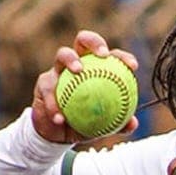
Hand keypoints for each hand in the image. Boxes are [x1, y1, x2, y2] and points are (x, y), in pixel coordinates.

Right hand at [31, 30, 140, 144]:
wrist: (58, 133)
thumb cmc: (83, 124)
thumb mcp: (102, 127)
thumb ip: (117, 124)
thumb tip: (132, 124)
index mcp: (94, 69)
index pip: (109, 57)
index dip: (121, 57)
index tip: (132, 66)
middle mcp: (76, 63)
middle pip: (83, 41)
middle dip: (93, 41)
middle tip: (103, 55)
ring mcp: (57, 70)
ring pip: (62, 55)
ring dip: (71, 60)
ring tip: (78, 71)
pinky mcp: (43, 83)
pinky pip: (48, 91)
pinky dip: (54, 105)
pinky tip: (60, 118)